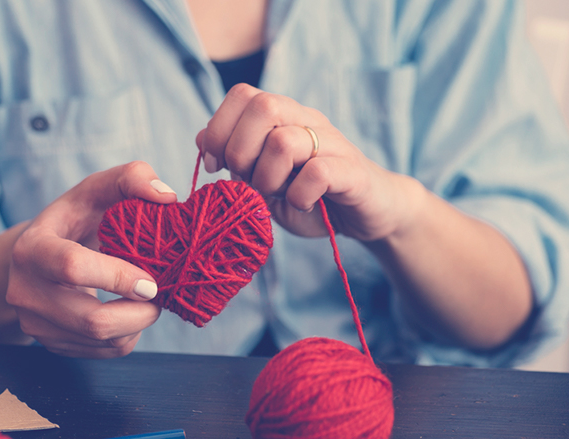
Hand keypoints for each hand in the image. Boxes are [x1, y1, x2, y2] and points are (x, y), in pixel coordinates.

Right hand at [6, 161, 177, 357]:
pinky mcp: (52, 344)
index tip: (151, 280)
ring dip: (137, 324)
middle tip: (159, 295)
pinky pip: (104, 353)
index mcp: (32, 248)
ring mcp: (36, 323)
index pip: (72, 267)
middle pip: (91, 320)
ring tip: (146, 300)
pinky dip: (128, 336)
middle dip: (138, 313)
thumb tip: (166, 195)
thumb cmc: (76, 219)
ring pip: (101, 341)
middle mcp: (24, 291)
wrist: (42, 257)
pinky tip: (128, 312)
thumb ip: (131, 178)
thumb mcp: (96, 190)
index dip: (118, 277)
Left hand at [198, 83, 423, 240]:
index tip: (217, 167)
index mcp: (283, 117)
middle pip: (262, 106)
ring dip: (268, 178)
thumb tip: (202, 139)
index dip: (219, 129)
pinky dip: (299, 195)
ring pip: (284, 141)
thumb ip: (235, 158)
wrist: (365, 214)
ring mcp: (331, 143)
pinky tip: (302, 204)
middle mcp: (307, 120)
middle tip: (247, 181)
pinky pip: (318, 173)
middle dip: (240, 150)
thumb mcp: (263, 179)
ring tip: (276, 195)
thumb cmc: (309, 196)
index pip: (242, 94)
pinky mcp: (352, 172)